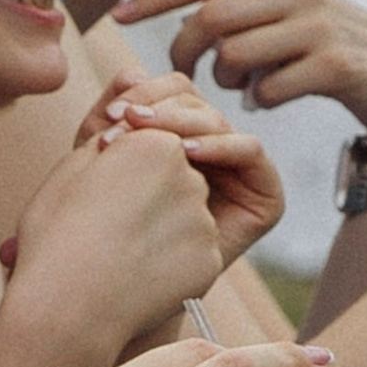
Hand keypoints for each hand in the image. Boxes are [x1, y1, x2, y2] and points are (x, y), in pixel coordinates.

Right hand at [7, 95, 227, 346]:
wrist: (66, 308)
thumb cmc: (55, 237)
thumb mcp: (72, 171)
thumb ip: (109, 142)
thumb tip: (129, 133)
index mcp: (154, 144)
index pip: (154, 147)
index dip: (127, 171)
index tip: (102, 196)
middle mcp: (189, 176)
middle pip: (176, 180)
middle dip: (152, 198)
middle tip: (109, 229)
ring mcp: (203, 221)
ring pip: (187, 219)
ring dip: (162, 232)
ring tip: (120, 257)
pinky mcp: (210, 261)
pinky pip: (193, 256)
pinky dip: (171, 265)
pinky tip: (138, 279)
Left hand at [85, 68, 284, 270]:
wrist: (118, 295)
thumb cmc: (103, 229)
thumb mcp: (100, 162)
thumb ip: (112, 115)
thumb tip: (133, 70)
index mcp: (177, 137)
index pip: (172, 91)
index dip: (143, 94)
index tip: (109, 116)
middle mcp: (211, 150)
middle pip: (196, 102)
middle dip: (159, 110)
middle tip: (124, 125)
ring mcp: (239, 172)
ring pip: (220, 122)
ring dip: (183, 123)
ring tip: (147, 135)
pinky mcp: (265, 197)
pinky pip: (251, 151)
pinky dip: (221, 145)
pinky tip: (187, 155)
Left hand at [112, 0, 366, 156]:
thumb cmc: (330, 49)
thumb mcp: (291, 8)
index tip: (118, 15)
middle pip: (210, 19)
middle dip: (185, 52)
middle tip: (183, 77)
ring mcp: (318, 26)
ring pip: (235, 57)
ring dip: (226, 81)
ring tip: (241, 86)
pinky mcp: (335, 65)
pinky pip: (269, 89)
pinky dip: (259, 101)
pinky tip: (268, 100)